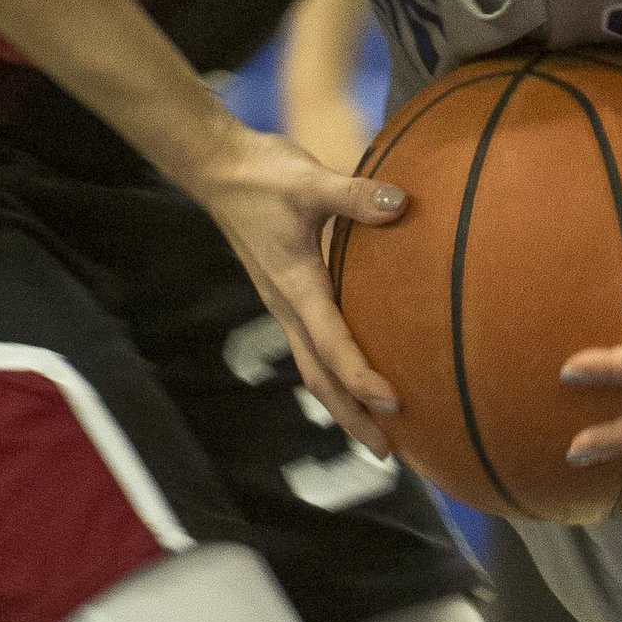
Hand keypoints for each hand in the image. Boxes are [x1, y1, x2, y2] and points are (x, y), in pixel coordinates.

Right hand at [191, 129, 406, 449]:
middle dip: (352, 417)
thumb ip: (355, 195)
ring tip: (378, 435)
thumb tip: (401, 203)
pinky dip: (336, 374)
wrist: (219, 169)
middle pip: (319, 378)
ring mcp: (284, 306)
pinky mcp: (287, 297)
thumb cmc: (264, 175)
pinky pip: (313, 349)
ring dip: (343, 404)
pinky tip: (359, 379)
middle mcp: (288, 307)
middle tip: (388, 453)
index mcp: (296, 288)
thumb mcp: (310, 181)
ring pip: (313, 370)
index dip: (361, 377)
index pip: (332, 345)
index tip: (394, 402)